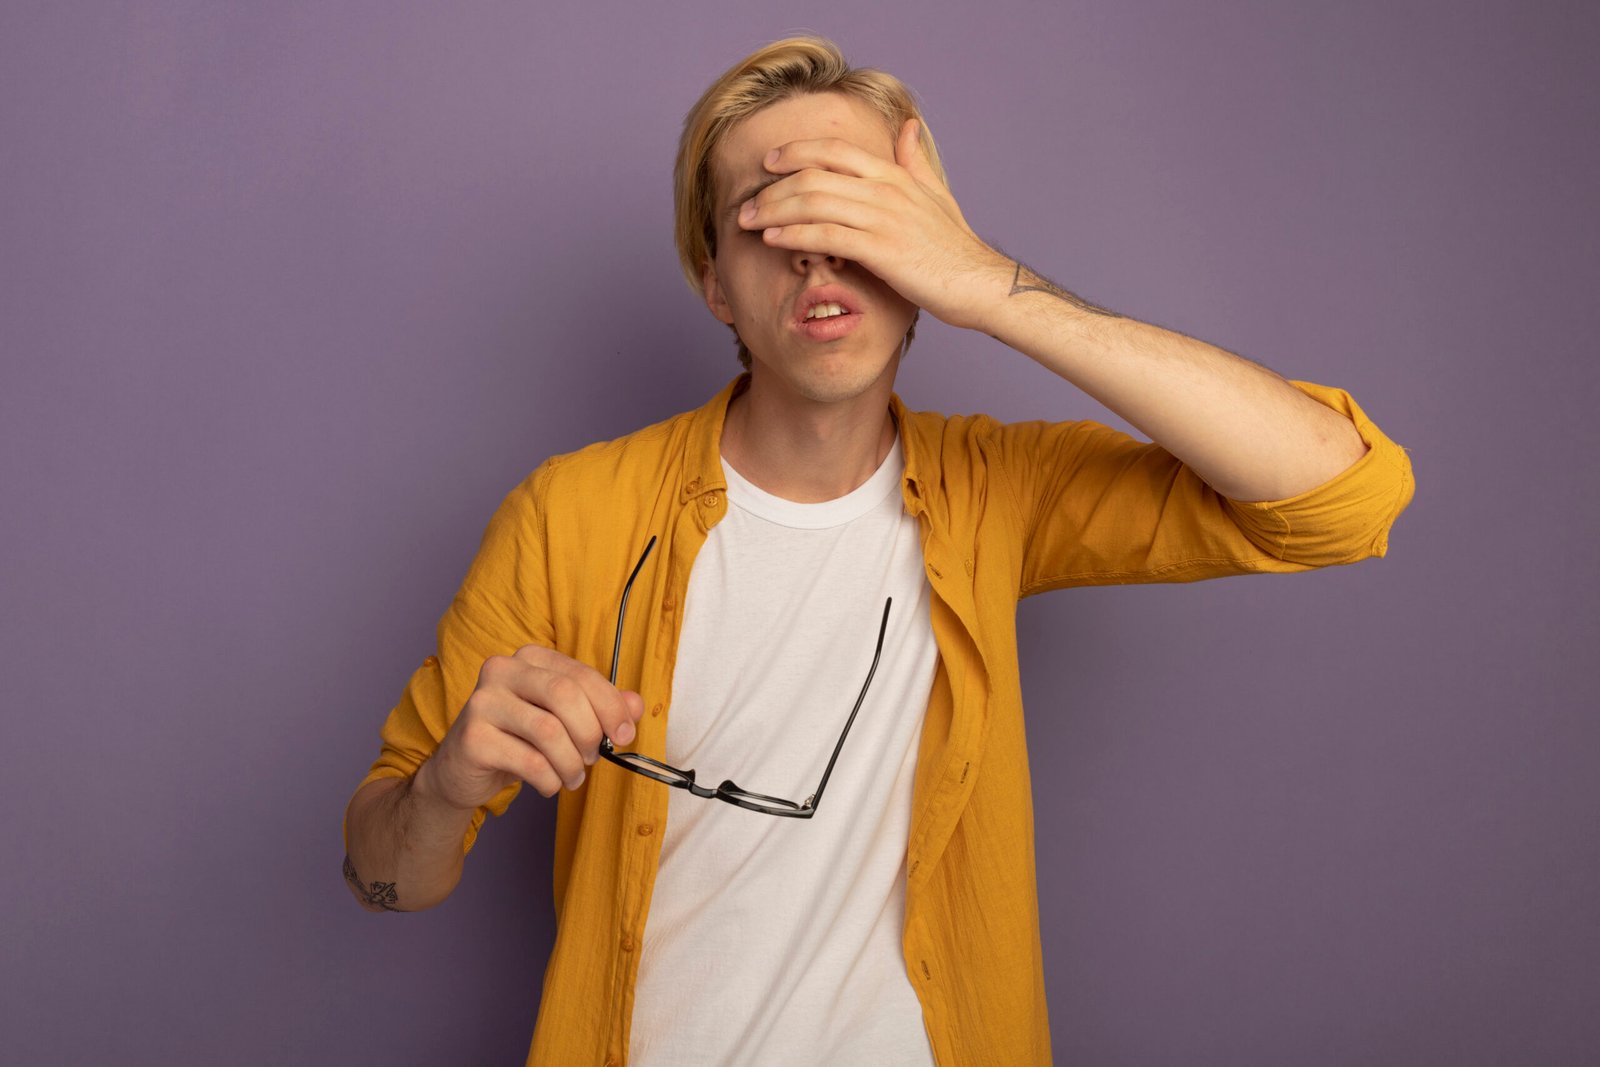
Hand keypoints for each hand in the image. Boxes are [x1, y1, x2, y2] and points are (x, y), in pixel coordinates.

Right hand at [416, 645, 645, 809]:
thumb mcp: (563, 720)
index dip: (611, 706)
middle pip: (565, 695)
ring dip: (572, 763)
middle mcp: (502, 670)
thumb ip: (600, 708)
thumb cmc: (519, 740)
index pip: (581, 675)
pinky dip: (550, 780)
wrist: (462, 771)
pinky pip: (529, 761)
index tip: (625, 735)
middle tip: (592, 758)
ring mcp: (482, 702)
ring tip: (573, 777)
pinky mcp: (472, 737)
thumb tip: (636, 705)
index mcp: (530, 658)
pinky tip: (550, 784)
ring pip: (548, 731)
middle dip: (590, 733)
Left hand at [738, 119, 1010, 331]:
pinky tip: (772, 240)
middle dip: (773, 188)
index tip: (768, 162)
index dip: (796, 152)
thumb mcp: (936, 195)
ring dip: (773, 210)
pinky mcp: (881, 251)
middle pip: (814, 176)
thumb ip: (914, 161)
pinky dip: (793, 235)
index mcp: (894, 175)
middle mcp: (885, 191)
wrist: (978, 283)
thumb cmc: (955, 246)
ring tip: (747, 221)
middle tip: (747, 202)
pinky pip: (826, 236)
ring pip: (814, 203)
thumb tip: (907, 126)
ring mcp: (883, 219)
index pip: (834, 152)